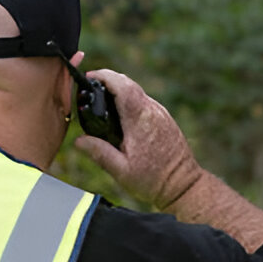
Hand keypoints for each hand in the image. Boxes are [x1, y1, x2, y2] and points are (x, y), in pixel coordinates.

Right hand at [74, 69, 204, 210]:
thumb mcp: (121, 171)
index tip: (89, 76)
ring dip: (120, 90)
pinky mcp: (165, 119)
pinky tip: (120, 116)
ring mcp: (161, 113)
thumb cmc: (153, 180)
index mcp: (140, 120)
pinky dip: (130, 101)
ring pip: (137, 92)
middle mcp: (153, 111)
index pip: (122, 86)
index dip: (104, 76)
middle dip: (109, 80)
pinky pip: (144, 102)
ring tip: (102, 100)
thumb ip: (99, 153)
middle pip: (129, 84)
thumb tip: (79, 141)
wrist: (183, 185)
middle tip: (91, 87)